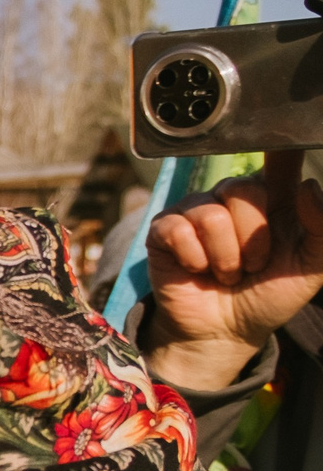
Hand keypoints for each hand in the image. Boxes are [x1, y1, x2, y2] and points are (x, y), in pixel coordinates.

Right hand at [140, 150, 322, 394]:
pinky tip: (197, 270)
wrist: (227, 333)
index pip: (279, 158)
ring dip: (224, 257)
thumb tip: (306, 185)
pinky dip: (194, 258)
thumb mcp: (312, 266)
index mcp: (273, 198)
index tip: (285, 137)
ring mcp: (195, 211)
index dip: (279, 144)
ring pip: (211, 214)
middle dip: (254, 238)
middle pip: (244, 189)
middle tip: (252, 265)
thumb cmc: (269, 295)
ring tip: (226, 273)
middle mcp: (232, 197)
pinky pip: (178, 230)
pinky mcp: (164, 230)